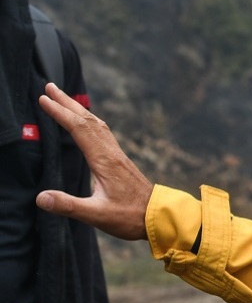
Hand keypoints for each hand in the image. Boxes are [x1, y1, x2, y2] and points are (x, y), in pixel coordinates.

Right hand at [35, 83, 153, 239]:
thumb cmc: (130, 217)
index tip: (43, 98)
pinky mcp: (120, 161)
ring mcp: (117, 156)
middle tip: (50, 85)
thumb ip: (69, 206)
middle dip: (67, 102)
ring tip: (64, 98)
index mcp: (104, 161)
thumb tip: (40, 197)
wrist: (160, 217)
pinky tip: (88, 123)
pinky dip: (91, 121)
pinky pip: (103, 133)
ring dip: (79, 109)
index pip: (79, 129)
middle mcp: (111, 153)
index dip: (60, 113)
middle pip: (88, 120)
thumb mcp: (97, 215)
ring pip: (97, 124)